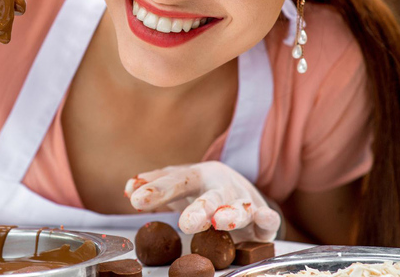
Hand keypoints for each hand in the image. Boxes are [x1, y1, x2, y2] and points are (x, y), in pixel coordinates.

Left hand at [125, 161, 280, 241]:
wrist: (242, 192)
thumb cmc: (203, 189)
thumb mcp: (180, 183)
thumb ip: (156, 184)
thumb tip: (130, 187)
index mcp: (198, 176)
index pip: (177, 181)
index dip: (157, 190)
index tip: (136, 199)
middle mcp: (221, 186)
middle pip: (211, 195)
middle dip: (199, 208)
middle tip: (185, 223)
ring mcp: (243, 201)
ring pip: (240, 207)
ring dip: (232, 215)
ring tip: (220, 223)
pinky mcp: (262, 220)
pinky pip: (269, 219)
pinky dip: (268, 219)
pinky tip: (264, 219)